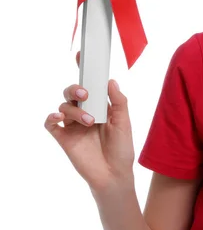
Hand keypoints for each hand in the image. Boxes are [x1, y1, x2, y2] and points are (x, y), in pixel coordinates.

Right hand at [44, 51, 134, 191]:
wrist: (113, 174)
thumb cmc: (121, 148)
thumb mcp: (124, 122)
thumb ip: (118, 101)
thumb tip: (110, 80)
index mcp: (101, 106)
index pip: (91, 85)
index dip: (85, 70)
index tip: (81, 55)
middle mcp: (85, 112)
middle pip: (72, 91)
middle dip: (76, 88)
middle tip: (85, 94)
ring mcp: (73, 124)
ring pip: (64, 105)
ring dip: (75, 110)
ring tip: (90, 123)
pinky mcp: (63, 137)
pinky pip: (50, 122)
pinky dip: (52, 117)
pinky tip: (59, 119)